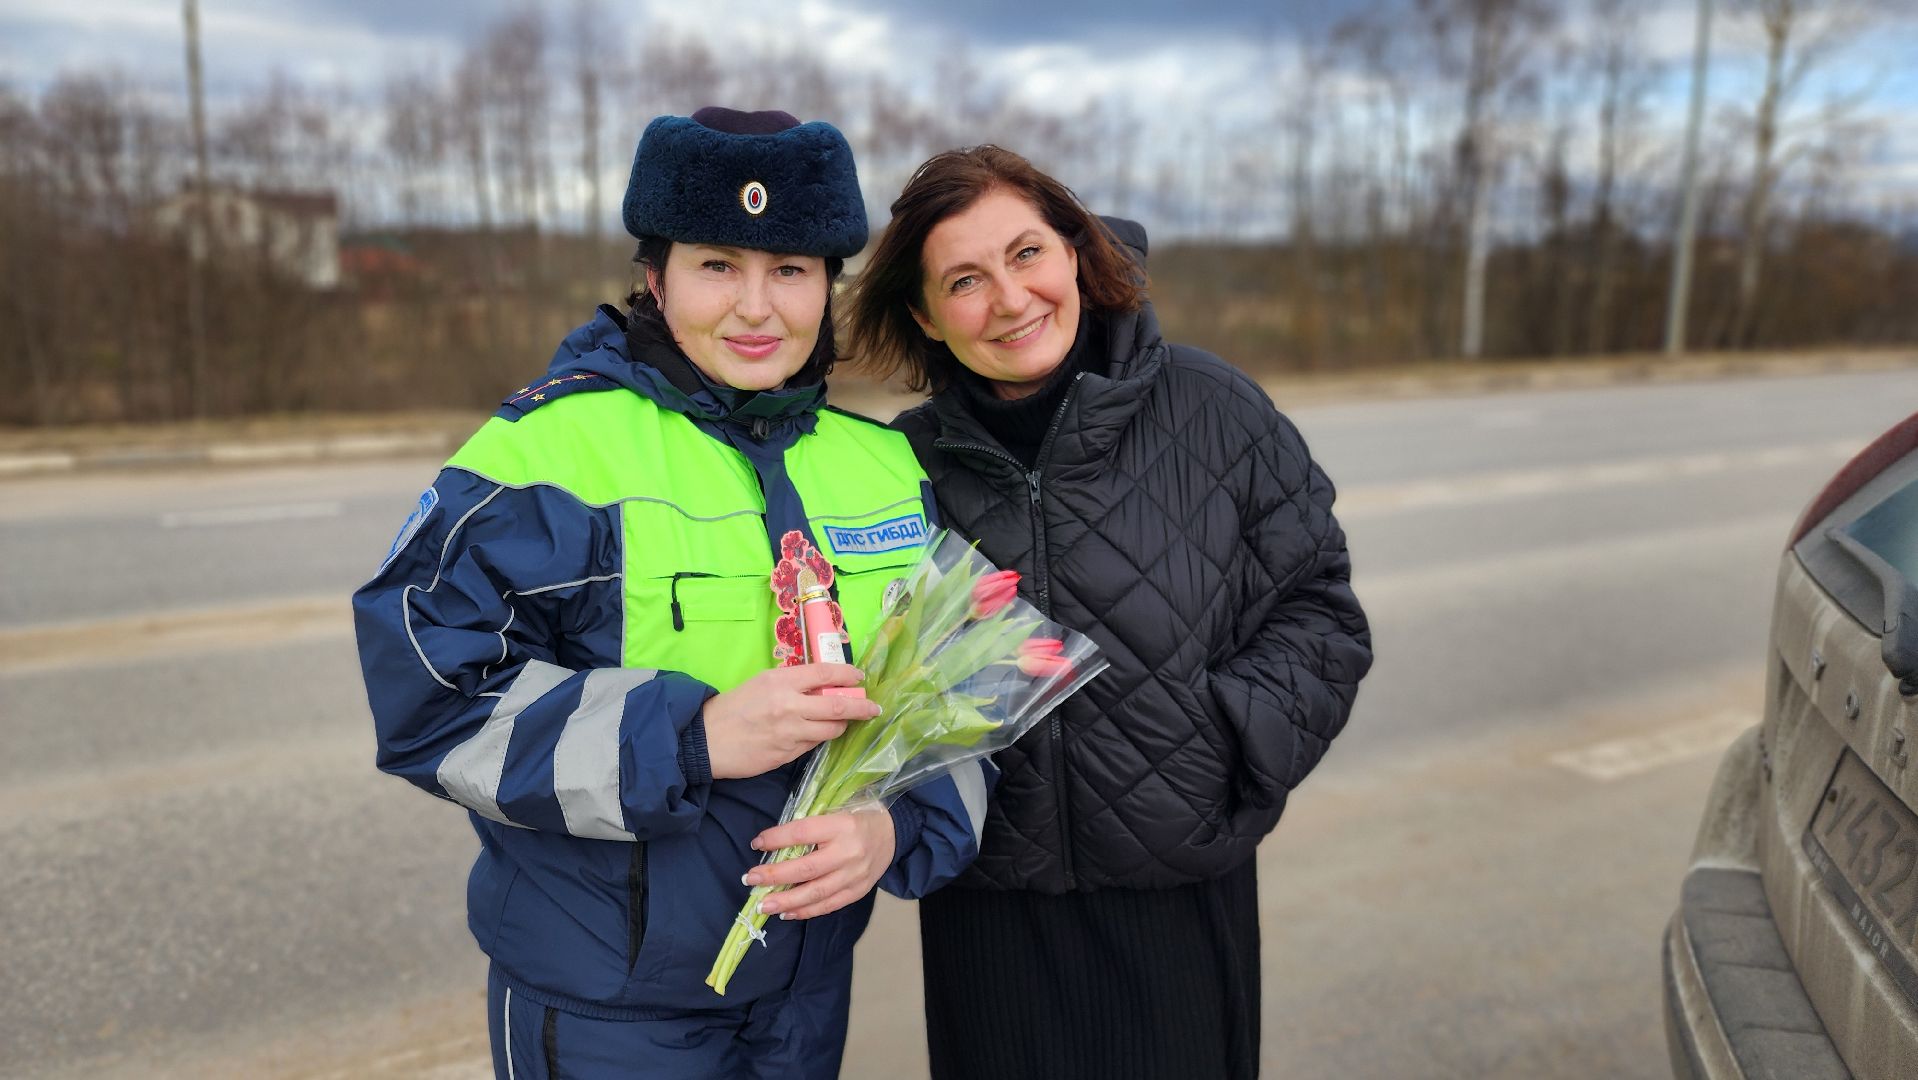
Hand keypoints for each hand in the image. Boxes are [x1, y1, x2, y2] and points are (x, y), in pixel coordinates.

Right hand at [702, 664, 879, 779]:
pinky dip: (820, 738)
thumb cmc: (735, 707)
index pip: (826, 673)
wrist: (707, 740)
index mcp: (781, 681)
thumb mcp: (762, 683)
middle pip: (838, 704)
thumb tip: (824, 684)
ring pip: (831, 729)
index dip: (848, 675)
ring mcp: (790, 732)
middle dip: (861, 706)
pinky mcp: (787, 754)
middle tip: (873, 708)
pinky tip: (818, 734)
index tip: (860, 678)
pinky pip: (814, 745)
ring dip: (842, 725)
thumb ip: (792, 683)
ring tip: (843, 722)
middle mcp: (789, 705)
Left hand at [745, 805, 895, 920]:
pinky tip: (787, 912)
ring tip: (763, 905)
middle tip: (750, 880)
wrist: (893, 833)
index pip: (802, 833)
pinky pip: (829, 905)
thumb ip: (810, 827)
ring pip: (816, 893)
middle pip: (806, 868)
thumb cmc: (857, 818)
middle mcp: (849, 852)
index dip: (777, 839)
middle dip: (774, 876)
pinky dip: (806, 911)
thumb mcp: (836, 811)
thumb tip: (773, 844)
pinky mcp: (858, 891)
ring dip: (786, 900)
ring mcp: (855, 875)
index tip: (756, 844)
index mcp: (841, 825)